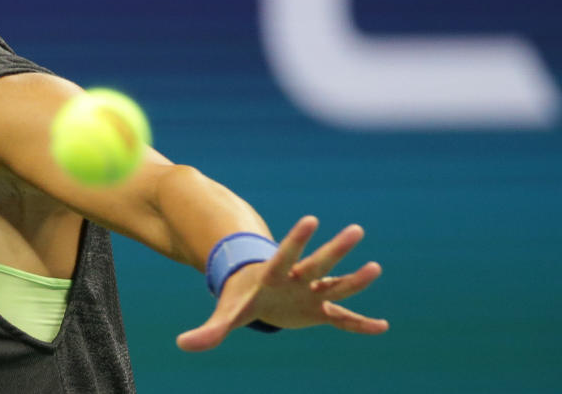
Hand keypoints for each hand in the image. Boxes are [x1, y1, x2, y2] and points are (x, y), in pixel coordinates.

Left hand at [176, 216, 388, 350]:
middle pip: (318, 262)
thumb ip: (209, 330)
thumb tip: (181, 344)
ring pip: (336, 283)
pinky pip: (343, 319)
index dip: (297, 238)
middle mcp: (297, 278)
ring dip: (355, 279)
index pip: (286, 253)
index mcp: (274, 274)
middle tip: (356, 229)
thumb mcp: (227, 314)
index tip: (312, 218)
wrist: (255, 293)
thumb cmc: (241, 297)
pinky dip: (360, 325)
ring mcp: (311, 292)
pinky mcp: (319, 311)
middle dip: (336, 248)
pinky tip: (382, 327)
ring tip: (376, 267)